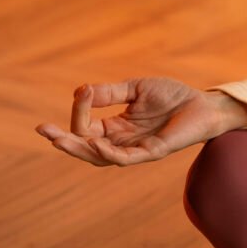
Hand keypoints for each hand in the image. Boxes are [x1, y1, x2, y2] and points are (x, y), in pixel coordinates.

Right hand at [34, 77, 240, 166]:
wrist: (203, 104)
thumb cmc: (173, 96)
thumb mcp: (135, 88)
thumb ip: (109, 92)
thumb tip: (80, 92)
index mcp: (117, 128)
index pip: (87, 127)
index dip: (79, 112)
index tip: (80, 91)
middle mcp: (124, 142)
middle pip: (87, 149)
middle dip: (64, 141)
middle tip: (43, 131)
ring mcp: (137, 150)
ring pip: (101, 157)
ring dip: (80, 149)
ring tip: (59, 139)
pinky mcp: (153, 153)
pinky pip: (125, 158)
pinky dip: (108, 153)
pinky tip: (95, 143)